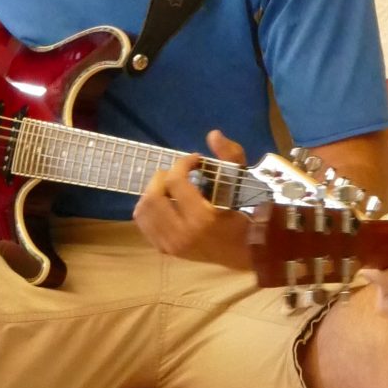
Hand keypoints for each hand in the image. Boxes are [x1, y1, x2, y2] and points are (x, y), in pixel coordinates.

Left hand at [134, 129, 254, 270]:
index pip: (175, 181)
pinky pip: (144, 223)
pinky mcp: (165, 249)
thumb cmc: (244, 216)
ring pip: (143, 210)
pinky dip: (149, 209)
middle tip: (177, 173)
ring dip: (153, 192)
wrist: (245, 252)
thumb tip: (213, 134)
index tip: (195, 160)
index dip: (182, 163)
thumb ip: (231, 157)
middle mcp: (181, 233)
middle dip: (162, 177)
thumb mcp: (241, 184)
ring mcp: (171, 244)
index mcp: (201, 218)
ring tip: (169, 188)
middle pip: (153, 195)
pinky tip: (164, 203)